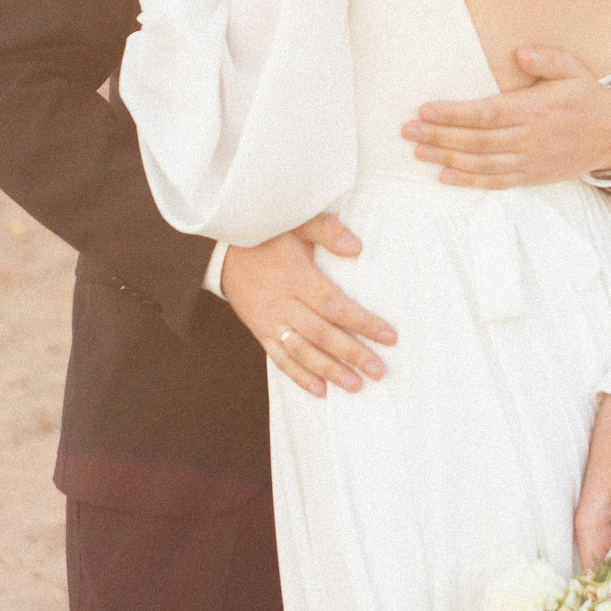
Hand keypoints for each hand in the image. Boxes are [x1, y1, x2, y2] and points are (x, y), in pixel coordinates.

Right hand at [220, 212, 396, 397]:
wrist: (220, 248)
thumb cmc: (266, 232)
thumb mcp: (296, 221)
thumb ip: (326, 231)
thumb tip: (356, 248)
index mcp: (295, 276)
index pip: (334, 305)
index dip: (362, 322)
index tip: (389, 337)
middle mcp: (282, 302)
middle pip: (322, 334)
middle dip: (352, 354)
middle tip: (379, 371)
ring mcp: (269, 320)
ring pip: (301, 351)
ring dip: (329, 370)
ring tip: (355, 385)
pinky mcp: (259, 330)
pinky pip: (278, 358)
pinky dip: (298, 376)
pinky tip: (320, 390)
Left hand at [402, 46, 610, 188]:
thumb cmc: (587, 97)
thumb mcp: (573, 69)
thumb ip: (547, 59)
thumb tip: (519, 52)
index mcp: (536, 109)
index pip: (487, 112)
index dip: (454, 113)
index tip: (426, 108)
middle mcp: (530, 137)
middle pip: (477, 140)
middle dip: (439, 135)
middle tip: (408, 130)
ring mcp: (530, 160)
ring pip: (482, 163)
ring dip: (447, 158)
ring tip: (418, 151)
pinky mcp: (532, 176)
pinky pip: (496, 181)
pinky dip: (469, 181)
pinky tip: (445, 176)